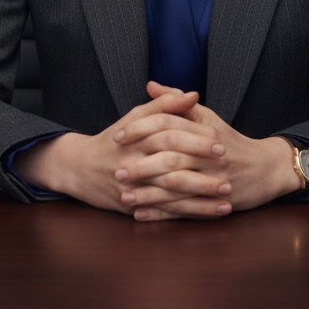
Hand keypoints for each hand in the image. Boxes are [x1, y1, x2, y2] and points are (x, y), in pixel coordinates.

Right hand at [11, 88, 231, 216]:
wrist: (80, 169)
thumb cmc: (114, 139)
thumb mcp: (134, 116)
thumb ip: (163, 103)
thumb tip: (192, 94)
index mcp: (136, 137)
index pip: (169, 134)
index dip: (195, 137)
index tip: (220, 139)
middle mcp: (133, 162)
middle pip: (170, 164)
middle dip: (201, 167)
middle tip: (228, 168)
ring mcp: (132, 188)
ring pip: (170, 193)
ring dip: (200, 196)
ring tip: (227, 195)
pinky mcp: (133, 208)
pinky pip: (166, 213)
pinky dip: (189, 213)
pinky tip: (211, 213)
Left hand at [112, 81, 301, 220]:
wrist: (266, 169)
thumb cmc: (231, 140)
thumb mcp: (207, 116)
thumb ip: (176, 101)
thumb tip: (150, 85)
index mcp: (203, 131)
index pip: (167, 125)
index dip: (140, 129)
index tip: (117, 135)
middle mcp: (208, 156)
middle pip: (170, 158)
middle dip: (141, 166)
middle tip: (117, 170)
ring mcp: (212, 181)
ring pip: (176, 188)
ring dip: (148, 194)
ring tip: (123, 196)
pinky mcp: (215, 203)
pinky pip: (185, 210)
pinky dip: (162, 213)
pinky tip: (141, 214)